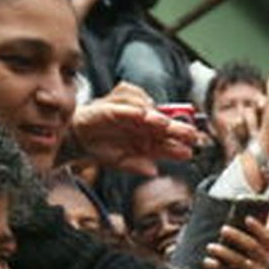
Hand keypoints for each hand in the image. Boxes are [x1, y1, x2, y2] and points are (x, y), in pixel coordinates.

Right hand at [73, 83, 195, 174]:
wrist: (80, 135)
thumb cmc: (103, 148)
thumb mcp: (120, 161)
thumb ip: (135, 166)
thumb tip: (152, 171)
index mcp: (148, 140)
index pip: (167, 143)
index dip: (179, 147)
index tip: (189, 152)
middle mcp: (145, 124)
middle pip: (165, 125)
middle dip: (177, 129)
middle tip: (189, 134)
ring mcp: (134, 111)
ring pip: (150, 109)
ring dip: (157, 116)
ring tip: (164, 123)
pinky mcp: (120, 98)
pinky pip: (130, 97)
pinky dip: (135, 104)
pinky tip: (141, 113)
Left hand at [206, 216, 268, 268]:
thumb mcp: (249, 264)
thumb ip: (243, 251)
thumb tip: (226, 231)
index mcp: (268, 257)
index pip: (266, 240)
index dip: (258, 229)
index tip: (246, 218)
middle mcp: (264, 266)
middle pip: (252, 247)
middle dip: (237, 236)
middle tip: (223, 229)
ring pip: (239, 261)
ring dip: (223, 251)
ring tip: (210, 247)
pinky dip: (217, 267)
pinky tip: (207, 262)